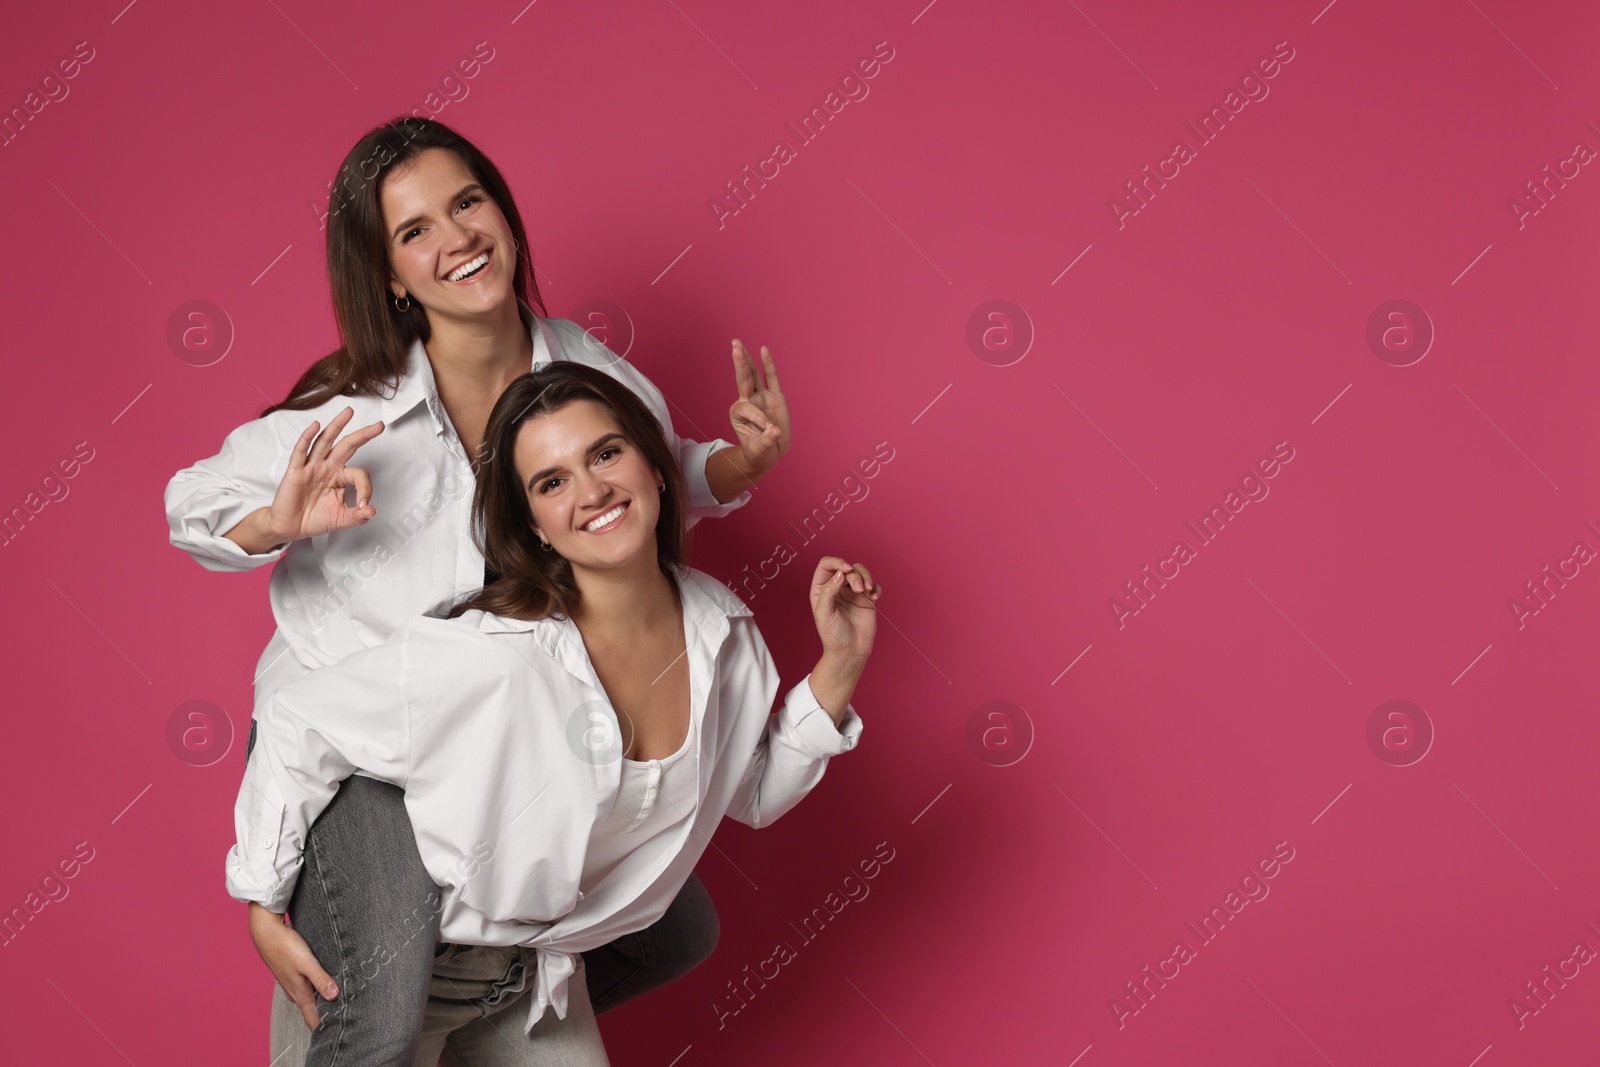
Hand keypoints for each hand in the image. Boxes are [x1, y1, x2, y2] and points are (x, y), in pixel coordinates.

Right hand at [248, 902, 338, 1031]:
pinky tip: (327, 983)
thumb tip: (335, 996)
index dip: (325, 1028)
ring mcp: (293, 983)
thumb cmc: (285, 947)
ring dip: (323, 1001)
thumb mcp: (307, 963)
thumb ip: (321, 980)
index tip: (339, 1032)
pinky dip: (318, 988)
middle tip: (347, 1018)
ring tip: (342, 1001)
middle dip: (328, 1015)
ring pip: (311, 998)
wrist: (266, 932)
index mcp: (299, 994)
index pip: (313, 1019)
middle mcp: (295, 992)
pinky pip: (308, 987)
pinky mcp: (293, 974)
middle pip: (313, 1011)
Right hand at [264, 407, 384, 543]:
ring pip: (325, 442)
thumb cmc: (314, 519)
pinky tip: (315, 426)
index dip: (365, 489)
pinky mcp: (296, 470)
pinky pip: (301, 451)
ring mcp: (312, 466)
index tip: (364, 505)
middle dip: (363, 435)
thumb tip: (372, 511)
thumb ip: (357, 516)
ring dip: (337, 426)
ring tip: (348, 413)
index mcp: (340, 477)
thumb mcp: (341, 519)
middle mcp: (328, 467)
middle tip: (379, 426)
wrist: (290, 527)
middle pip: (347, 446)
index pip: (359, 474)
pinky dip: (307, 437)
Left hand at [728, 340, 789, 475]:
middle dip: (739, 364)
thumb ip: (766, 441)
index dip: (760, 419)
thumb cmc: (761, 452)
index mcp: (738, 414)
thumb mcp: (760, 451)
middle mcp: (747, 401)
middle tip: (734, 347)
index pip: (748, 409)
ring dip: (746, 359)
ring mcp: (760, 397)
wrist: (771, 452)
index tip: (770, 431)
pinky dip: (768, 364)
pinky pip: (771, 377)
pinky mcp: (775, 396)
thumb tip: (775, 432)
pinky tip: (763, 349)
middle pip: (742, 379)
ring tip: (738, 343)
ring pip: (753, 375)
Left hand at [809, 556, 879, 663]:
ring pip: (860, 572)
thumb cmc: (833, 635)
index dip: (836, 562)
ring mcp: (852, 593)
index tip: (846, 569)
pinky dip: (875, 587)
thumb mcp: (824, 613)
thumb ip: (828, 591)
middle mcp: (836, 588)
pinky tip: (874, 597)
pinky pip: (873, 585)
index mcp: (821, 589)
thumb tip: (839, 574)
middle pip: (846, 568)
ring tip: (868, 591)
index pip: (826, 565)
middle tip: (859, 589)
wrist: (850, 652)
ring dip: (866, 577)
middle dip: (855, 575)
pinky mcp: (866, 599)